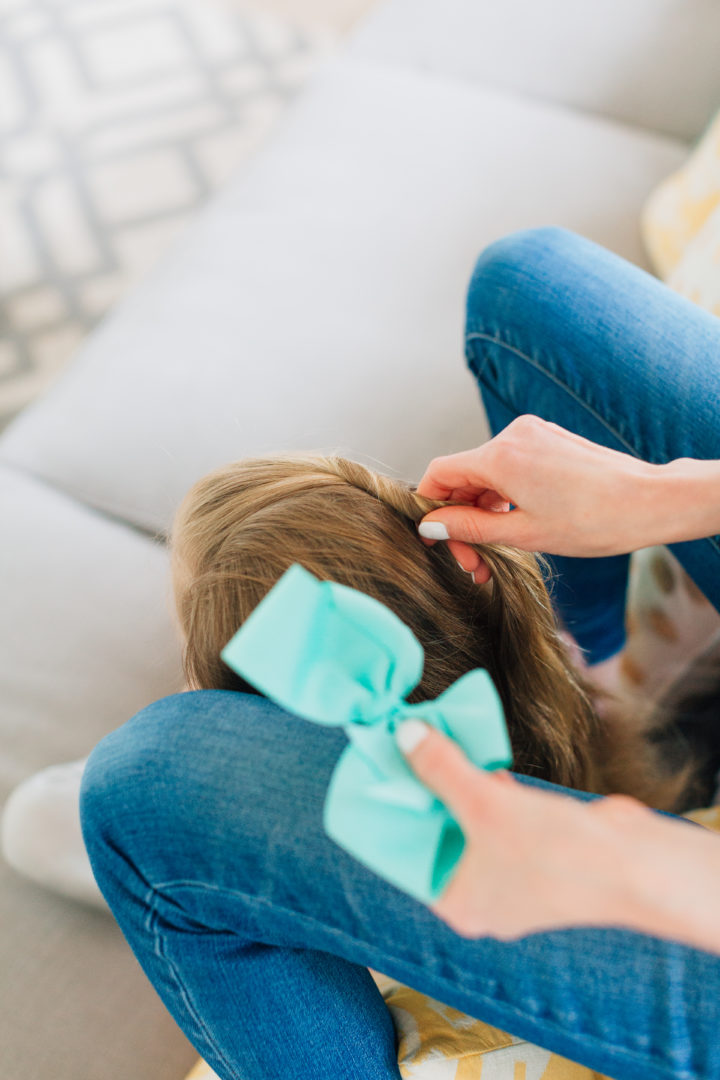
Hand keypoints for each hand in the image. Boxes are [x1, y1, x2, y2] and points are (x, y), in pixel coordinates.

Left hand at [395, 719, 670, 940]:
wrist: (635, 865)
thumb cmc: (556, 852)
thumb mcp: (484, 805)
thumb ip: (441, 770)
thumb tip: (403, 735)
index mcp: (458, 903)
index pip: (405, 859)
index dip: (390, 817)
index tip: (377, 778)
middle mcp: (481, 895)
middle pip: (436, 836)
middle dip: (424, 795)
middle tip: (403, 753)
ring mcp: (512, 876)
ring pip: (469, 824)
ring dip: (457, 787)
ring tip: (436, 746)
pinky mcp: (538, 852)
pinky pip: (500, 818)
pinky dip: (489, 791)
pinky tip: (483, 760)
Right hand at [415, 415, 664, 575]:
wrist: (650, 502)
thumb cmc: (595, 520)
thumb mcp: (523, 533)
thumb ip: (470, 528)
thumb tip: (432, 526)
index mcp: (501, 455)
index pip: (439, 474)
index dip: (429, 508)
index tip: (435, 540)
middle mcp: (513, 436)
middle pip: (463, 477)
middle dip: (461, 520)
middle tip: (472, 563)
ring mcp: (533, 435)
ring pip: (487, 474)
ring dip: (483, 513)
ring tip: (493, 556)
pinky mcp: (550, 441)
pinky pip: (511, 468)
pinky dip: (504, 498)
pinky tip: (513, 528)